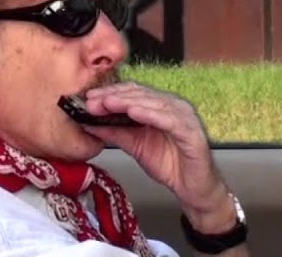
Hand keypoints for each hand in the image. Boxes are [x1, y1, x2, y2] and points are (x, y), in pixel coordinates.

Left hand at [81, 82, 234, 232]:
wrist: (194, 188)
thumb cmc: (169, 164)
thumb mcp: (135, 146)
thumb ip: (115, 132)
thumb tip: (89, 123)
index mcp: (159, 106)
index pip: (132, 92)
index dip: (109, 93)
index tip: (87, 98)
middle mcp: (173, 106)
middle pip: (141, 94)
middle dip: (114, 96)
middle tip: (92, 100)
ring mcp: (184, 116)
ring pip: (153, 103)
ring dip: (128, 101)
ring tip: (108, 102)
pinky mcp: (192, 132)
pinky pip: (170, 120)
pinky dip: (151, 114)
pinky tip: (134, 112)